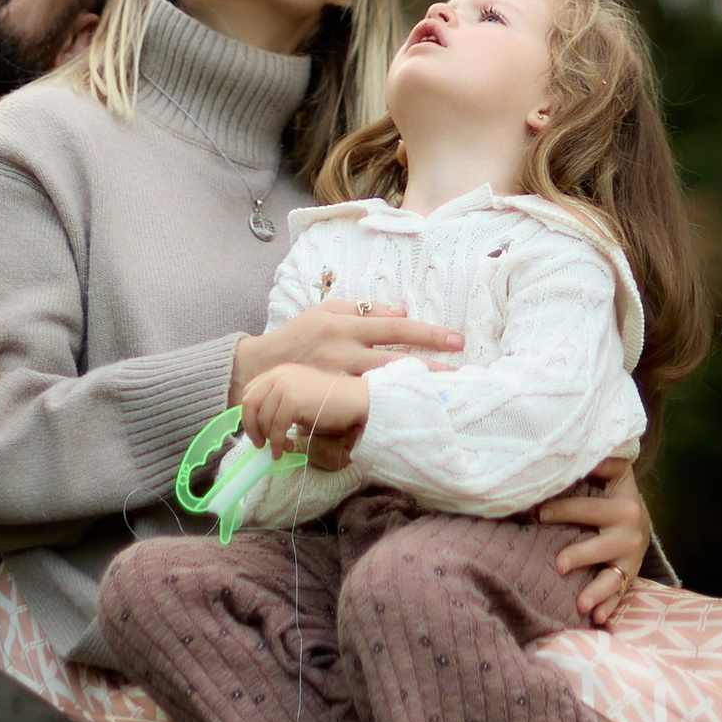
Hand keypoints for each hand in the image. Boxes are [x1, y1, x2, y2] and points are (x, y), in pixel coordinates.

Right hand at [228, 300, 460, 398]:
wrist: (259, 367)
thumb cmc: (298, 335)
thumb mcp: (326, 312)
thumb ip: (363, 309)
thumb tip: (402, 311)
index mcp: (346, 325)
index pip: (395, 328)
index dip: (427, 334)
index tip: (457, 341)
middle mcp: (343, 351)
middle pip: (395, 360)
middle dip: (430, 368)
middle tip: (462, 375)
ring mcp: (335, 378)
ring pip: (382, 384)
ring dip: (413, 389)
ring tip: (443, 395)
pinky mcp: (326, 400)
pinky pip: (361, 404)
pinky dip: (384, 406)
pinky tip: (406, 412)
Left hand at [241, 362, 370, 469]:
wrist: (355, 399)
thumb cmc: (330, 401)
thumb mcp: (300, 394)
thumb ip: (280, 401)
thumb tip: (261, 424)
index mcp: (279, 372)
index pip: (250, 392)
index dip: (248, 414)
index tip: (255, 431)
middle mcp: (279, 376)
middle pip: (250, 404)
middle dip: (251, 427)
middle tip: (259, 444)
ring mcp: (285, 387)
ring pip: (263, 419)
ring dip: (269, 439)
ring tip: (280, 449)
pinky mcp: (293, 401)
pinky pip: (276, 427)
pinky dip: (277, 442)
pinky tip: (285, 449)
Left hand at [538, 456, 648, 627]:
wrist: (639, 516)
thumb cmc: (614, 492)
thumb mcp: (615, 473)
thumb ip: (604, 462)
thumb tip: (585, 449)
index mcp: (624, 505)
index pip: (589, 508)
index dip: (565, 510)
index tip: (539, 513)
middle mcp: (630, 533)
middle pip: (602, 546)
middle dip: (581, 555)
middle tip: (558, 565)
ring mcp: (630, 559)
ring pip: (614, 578)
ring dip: (597, 591)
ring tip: (580, 604)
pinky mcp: (629, 576)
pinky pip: (619, 595)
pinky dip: (609, 607)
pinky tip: (598, 619)